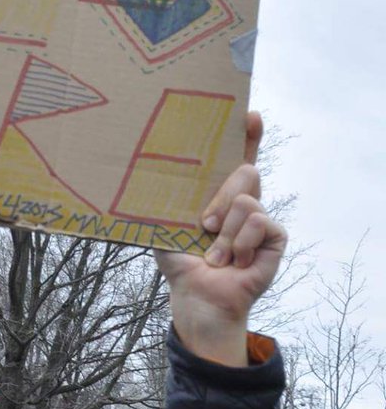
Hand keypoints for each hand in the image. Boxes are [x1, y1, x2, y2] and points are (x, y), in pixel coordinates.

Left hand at [155, 113, 286, 365]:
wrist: (197, 295)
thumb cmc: (180, 261)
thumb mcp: (164, 222)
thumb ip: (161, 197)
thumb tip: (134, 169)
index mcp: (218, 194)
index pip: (236, 157)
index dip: (246, 135)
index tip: (249, 113)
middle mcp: (243, 201)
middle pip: (245, 171)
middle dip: (220, 197)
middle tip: (203, 224)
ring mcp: (260, 218)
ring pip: (247, 199)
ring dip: (225, 233)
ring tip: (216, 255)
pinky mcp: (275, 236)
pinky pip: (259, 220)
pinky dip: (241, 242)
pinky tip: (236, 261)